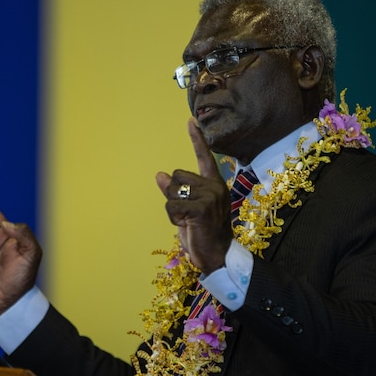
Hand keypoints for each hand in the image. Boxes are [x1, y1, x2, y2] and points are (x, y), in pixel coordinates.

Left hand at [155, 119, 231, 273]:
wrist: (215, 255)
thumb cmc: (202, 232)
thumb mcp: (186, 209)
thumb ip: (174, 191)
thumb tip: (159, 175)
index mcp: (214, 184)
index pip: (204, 157)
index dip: (197, 139)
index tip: (191, 120)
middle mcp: (214, 187)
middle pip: (177, 176)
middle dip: (174, 195)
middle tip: (188, 214)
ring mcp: (210, 197)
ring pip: (172, 191)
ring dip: (174, 208)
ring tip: (189, 221)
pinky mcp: (202, 208)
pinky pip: (172, 205)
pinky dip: (173, 217)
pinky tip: (187, 225)